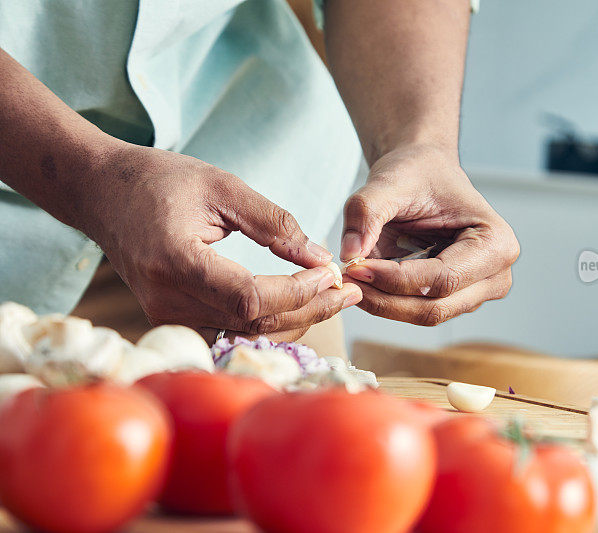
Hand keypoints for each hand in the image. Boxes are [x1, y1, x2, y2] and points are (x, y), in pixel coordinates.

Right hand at [86, 144, 361, 342]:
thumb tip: (319, 257)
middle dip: (309, 308)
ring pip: (245, 331)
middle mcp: (167, 299)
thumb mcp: (221, 186)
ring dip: (295, 316)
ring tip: (335, 295)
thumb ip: (273, 223)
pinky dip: (268, 318)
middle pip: (253, 320)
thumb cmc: (159, 180)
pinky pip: (229, 329)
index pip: (250, 297)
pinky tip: (300, 302)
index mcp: (176, 261)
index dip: (297, 291)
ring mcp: (166, 315)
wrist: (101, 194)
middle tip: (350, 290)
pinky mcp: (171, 318)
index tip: (332, 273)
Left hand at [339, 144, 518, 325]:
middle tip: (345, 278)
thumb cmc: (418, 173)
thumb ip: (366, 212)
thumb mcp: (389, 182)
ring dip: (383, 303)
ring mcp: (477, 293)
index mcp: (496, 243)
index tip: (355, 267)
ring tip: (351, 277)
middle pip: (436, 308)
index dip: (394, 279)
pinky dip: (387, 301)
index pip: (443, 279)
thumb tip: (350, 253)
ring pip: (424, 315)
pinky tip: (365, 281)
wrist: (423, 172)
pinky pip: (417, 310)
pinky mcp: (455, 300)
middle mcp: (495, 275)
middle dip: (385, 298)